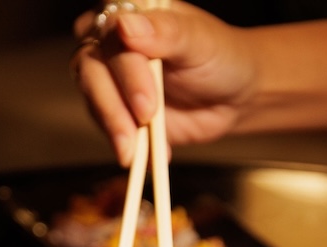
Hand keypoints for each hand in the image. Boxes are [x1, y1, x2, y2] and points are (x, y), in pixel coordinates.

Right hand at [72, 2, 257, 164]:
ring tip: (135, 151)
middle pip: (92, 68)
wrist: (234, 95)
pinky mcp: (115, 107)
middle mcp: (112, 39)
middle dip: (114, 102)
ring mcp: (110, 75)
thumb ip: (165, 32)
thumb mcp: (199, 41)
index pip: (110, 34)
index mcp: (130, 10)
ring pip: (93, 98)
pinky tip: (150, 153)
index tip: (145, 101)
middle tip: (143, 122)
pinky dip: (126, 142)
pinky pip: (105, 125)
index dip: (125, 70)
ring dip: (114, 125)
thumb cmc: (220, 57)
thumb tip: (125, 26)